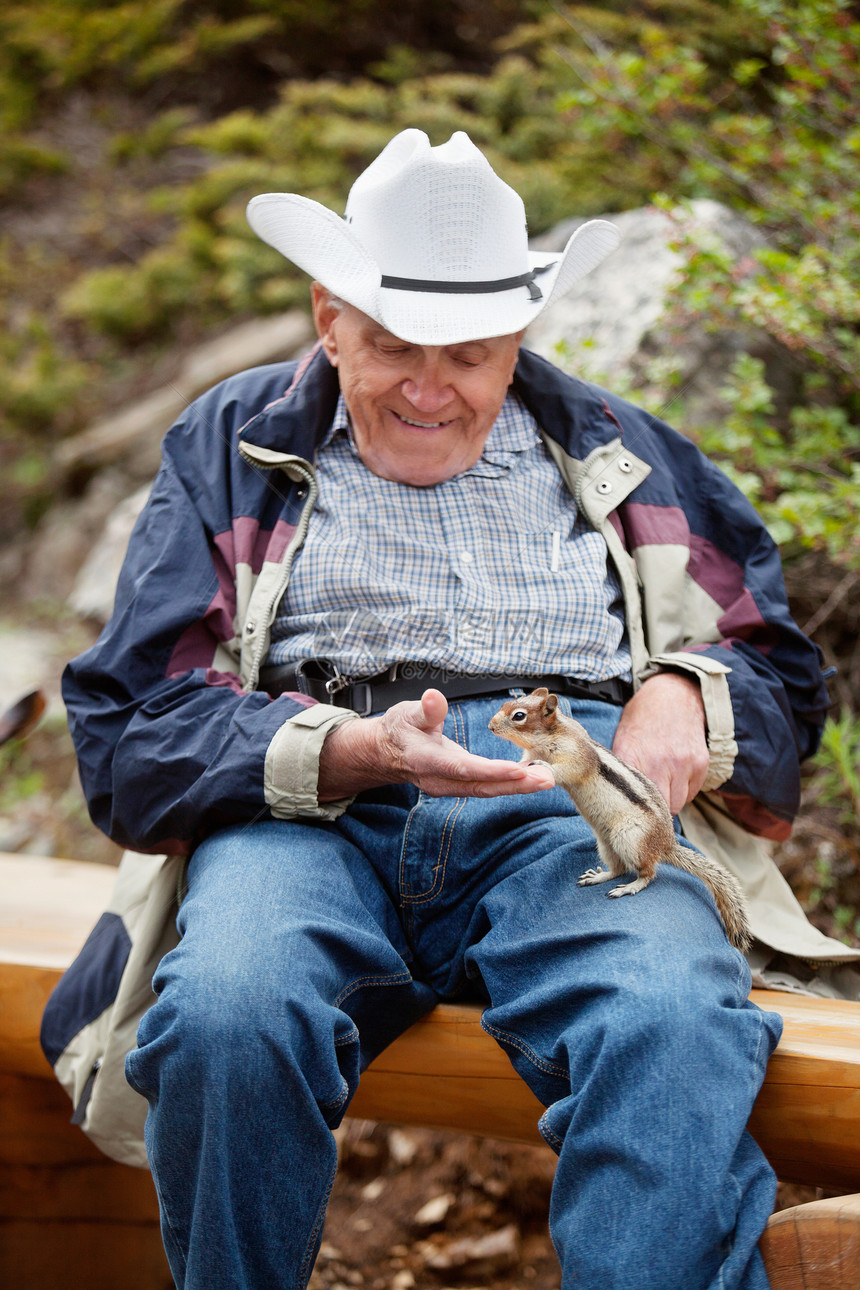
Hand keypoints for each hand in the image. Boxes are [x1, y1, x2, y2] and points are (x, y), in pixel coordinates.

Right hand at [318, 688, 554, 801]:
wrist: (387, 752)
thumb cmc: (400, 729)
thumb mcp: (407, 714)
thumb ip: (425, 709)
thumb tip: (434, 697)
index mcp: (427, 761)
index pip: (463, 768)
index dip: (491, 771)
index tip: (518, 769)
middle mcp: (440, 780)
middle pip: (481, 786)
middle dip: (516, 784)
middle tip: (546, 778)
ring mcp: (449, 787)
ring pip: (487, 790)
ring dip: (518, 786)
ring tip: (546, 778)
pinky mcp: (459, 786)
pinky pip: (486, 787)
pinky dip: (509, 784)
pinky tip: (530, 776)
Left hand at [612, 672, 708, 814]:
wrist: (672, 695)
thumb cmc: (641, 721)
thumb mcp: (621, 741)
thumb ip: (621, 771)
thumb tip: (612, 799)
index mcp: (632, 757)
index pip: (632, 802)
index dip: (632, 810)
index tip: (630, 812)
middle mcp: (659, 762)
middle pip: (658, 809)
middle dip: (653, 808)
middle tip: (648, 798)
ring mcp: (683, 764)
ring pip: (677, 804)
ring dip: (670, 799)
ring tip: (662, 782)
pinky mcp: (701, 764)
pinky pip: (692, 793)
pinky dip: (684, 789)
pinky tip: (676, 773)